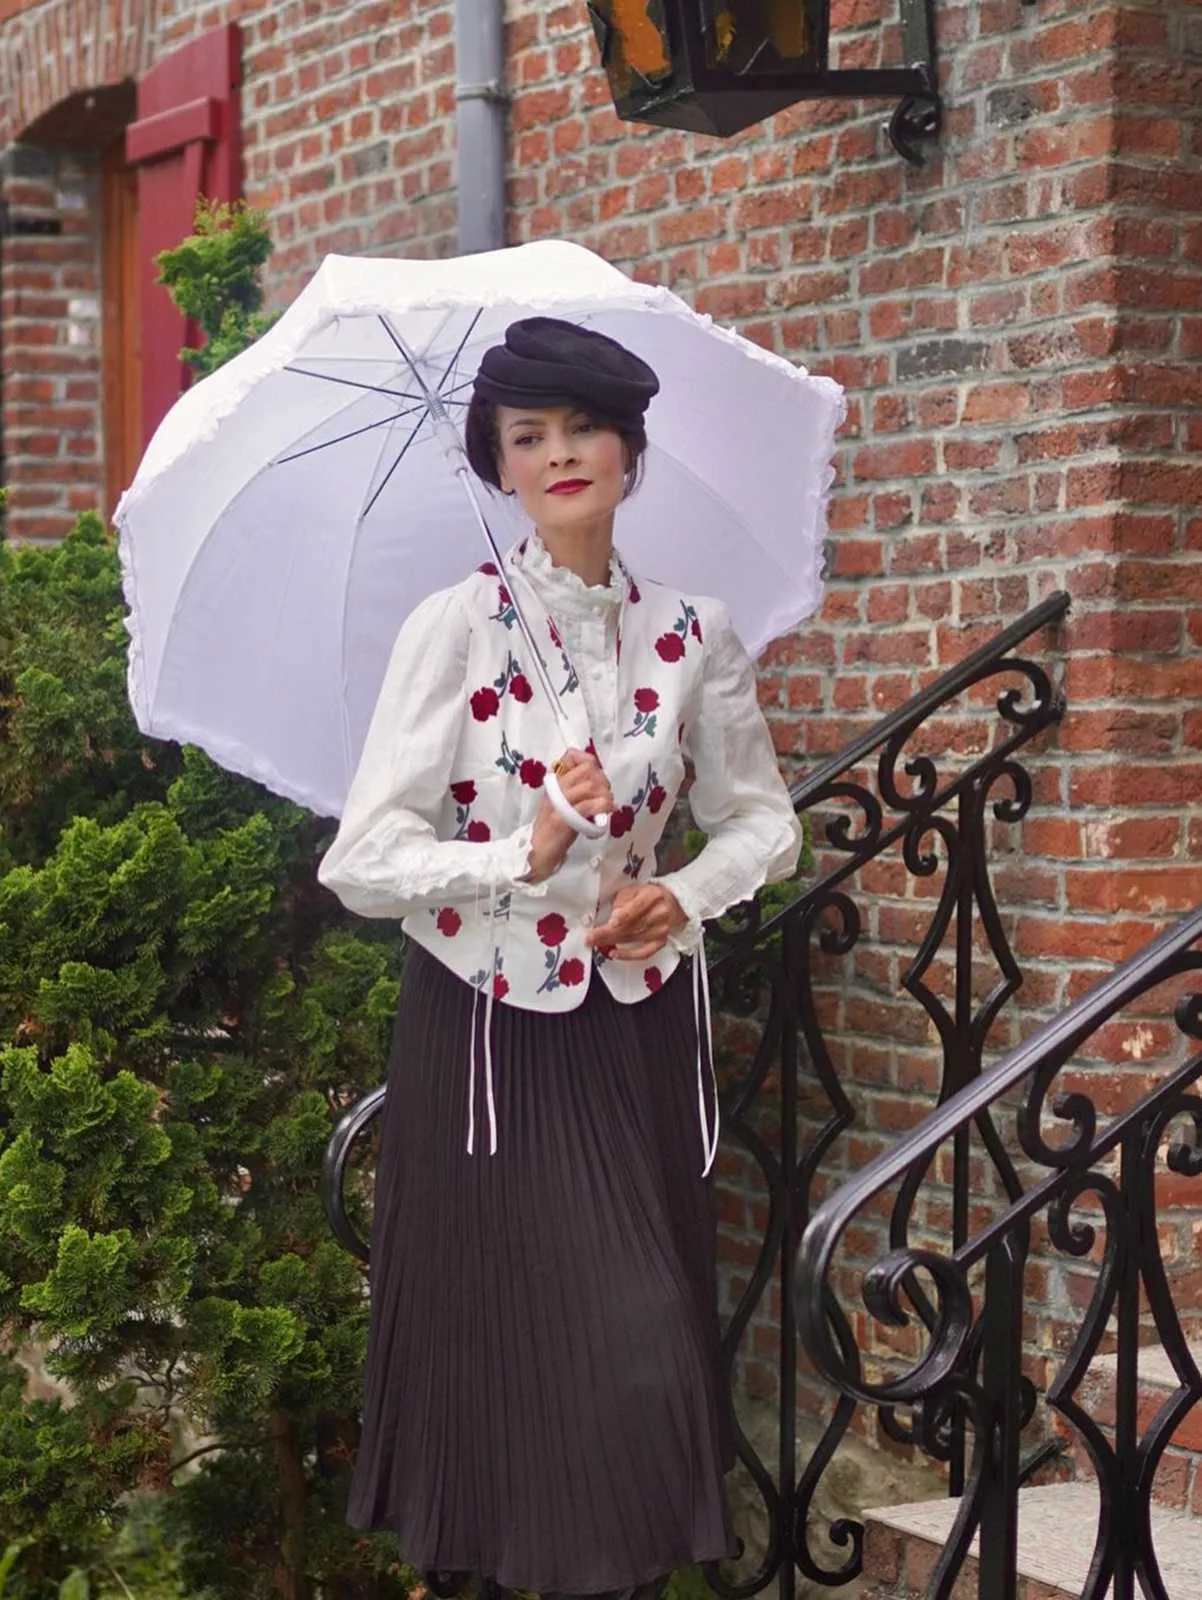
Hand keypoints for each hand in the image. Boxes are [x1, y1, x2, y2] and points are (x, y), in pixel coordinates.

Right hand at [526, 747, 613, 882]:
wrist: (537, 852)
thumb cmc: (553, 830)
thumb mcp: (564, 804)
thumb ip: (575, 790)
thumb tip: (596, 778)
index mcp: (555, 783)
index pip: (572, 757)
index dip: (590, 762)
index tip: (598, 778)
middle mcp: (555, 789)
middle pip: (586, 770)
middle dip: (602, 780)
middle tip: (606, 794)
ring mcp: (558, 803)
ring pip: (588, 786)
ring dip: (605, 794)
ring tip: (608, 805)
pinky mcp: (563, 819)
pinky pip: (587, 805)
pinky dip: (602, 806)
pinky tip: (607, 811)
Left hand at [587, 883, 686, 960]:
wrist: (674, 903)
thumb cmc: (649, 895)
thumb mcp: (635, 889)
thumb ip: (622, 900)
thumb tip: (610, 916)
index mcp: (652, 896)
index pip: (637, 907)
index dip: (624, 916)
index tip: (610, 922)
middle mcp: (659, 913)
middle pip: (632, 925)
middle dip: (608, 932)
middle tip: (590, 937)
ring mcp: (661, 930)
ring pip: (634, 938)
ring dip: (612, 942)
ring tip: (596, 943)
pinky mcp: (661, 942)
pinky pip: (644, 953)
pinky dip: (628, 955)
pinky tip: (615, 954)